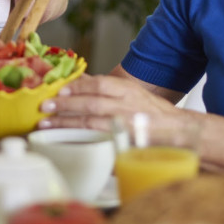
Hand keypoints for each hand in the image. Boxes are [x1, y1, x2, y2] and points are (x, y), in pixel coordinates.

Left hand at [38, 74, 179, 130]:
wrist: (178, 131)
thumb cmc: (150, 111)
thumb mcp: (130, 92)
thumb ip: (107, 88)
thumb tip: (80, 80)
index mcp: (128, 90)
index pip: (101, 83)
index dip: (79, 85)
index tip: (60, 88)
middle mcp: (127, 106)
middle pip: (92, 103)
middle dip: (66, 104)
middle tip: (45, 106)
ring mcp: (126, 127)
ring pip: (92, 123)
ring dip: (67, 124)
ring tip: (47, 124)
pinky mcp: (125, 144)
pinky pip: (99, 142)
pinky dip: (81, 141)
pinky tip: (65, 142)